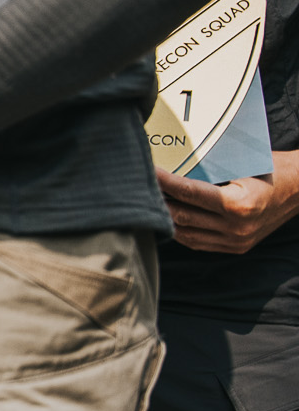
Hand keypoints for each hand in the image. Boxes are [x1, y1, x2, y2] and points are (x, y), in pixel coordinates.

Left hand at [158, 151, 298, 253]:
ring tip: (148, 202)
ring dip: (165, 218)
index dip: (164, 182)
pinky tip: (168, 217)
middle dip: (158, 201)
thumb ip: (210, 168)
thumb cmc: (272, 168)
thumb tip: (173, 162)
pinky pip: (197, 242)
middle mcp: (236, 227)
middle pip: (182, 216)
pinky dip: (180, 230)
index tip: (147, 171)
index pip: (189, 193)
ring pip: (185, 233)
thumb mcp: (244, 163)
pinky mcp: (235, 247)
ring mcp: (235, 241)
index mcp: (239, 204)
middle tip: (139, 185)